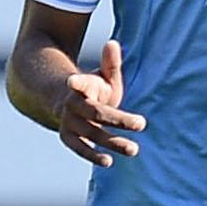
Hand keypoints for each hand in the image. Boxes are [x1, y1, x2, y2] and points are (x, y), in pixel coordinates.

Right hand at [56, 39, 145, 167]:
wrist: (64, 104)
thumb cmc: (93, 91)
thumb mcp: (103, 76)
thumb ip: (110, 63)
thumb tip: (113, 44)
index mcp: (80, 86)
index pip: (78, 84)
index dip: (76, 83)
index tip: (71, 81)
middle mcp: (72, 105)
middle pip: (95, 113)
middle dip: (118, 119)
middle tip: (142, 124)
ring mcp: (68, 123)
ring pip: (91, 133)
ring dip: (112, 142)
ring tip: (134, 149)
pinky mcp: (68, 138)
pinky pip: (80, 148)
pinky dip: (93, 155)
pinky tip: (109, 162)